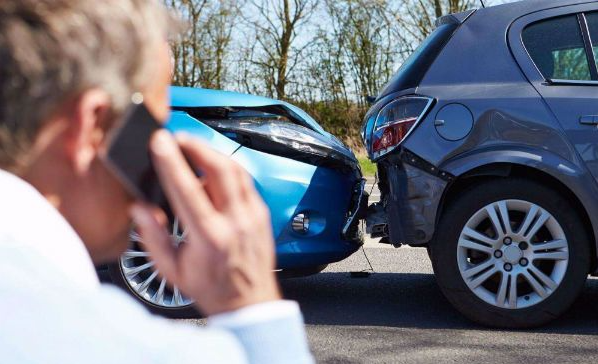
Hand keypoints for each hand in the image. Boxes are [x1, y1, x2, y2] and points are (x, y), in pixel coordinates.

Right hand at [130, 130, 280, 315]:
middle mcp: (235, 222)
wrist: (249, 303)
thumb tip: (139, 208)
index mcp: (209, 237)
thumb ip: (153, 237)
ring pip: (236, 169)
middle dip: (196, 145)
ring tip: (192, 148)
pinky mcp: (262, 213)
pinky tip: (212, 169)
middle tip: (177, 137)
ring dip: (212, 153)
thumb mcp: (172, 270)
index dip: (171, 161)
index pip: (188, 189)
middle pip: (219, 168)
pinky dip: (227, 168)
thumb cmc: (211, 288)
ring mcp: (253, 215)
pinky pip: (245, 180)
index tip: (159, 142)